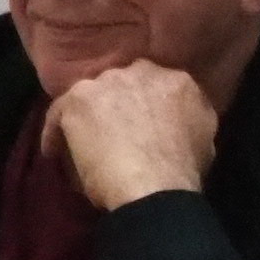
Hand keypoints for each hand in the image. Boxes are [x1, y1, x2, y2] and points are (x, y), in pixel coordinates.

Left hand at [46, 61, 218, 207]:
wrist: (153, 188)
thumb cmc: (183, 173)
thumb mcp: (205, 141)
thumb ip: (189, 119)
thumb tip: (178, 123)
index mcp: (179, 80)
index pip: (157, 84)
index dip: (147, 104)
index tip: (143, 122)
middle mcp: (143, 71)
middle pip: (122, 83)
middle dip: (117, 103)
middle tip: (113, 130)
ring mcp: (107, 83)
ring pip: (89, 95)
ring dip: (87, 116)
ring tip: (84, 142)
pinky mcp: (77, 99)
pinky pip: (58, 114)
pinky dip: (56, 134)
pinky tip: (55, 154)